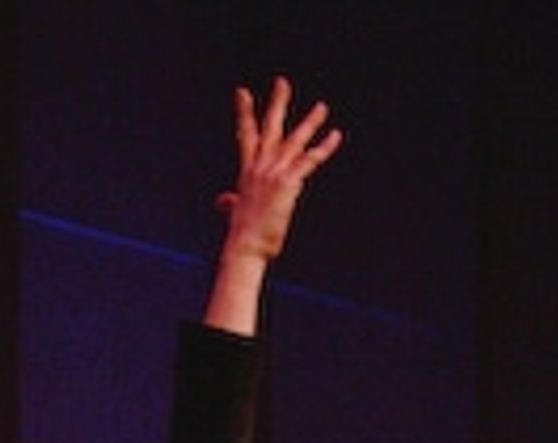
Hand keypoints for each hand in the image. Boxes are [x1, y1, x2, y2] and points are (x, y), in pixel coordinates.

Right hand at [204, 77, 341, 334]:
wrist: (245, 246)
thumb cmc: (241, 237)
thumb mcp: (235, 213)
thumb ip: (229, 202)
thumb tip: (222, 201)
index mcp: (247, 171)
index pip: (245, 135)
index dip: (244, 113)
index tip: (243, 92)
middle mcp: (259, 166)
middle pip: (269, 127)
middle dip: (277, 103)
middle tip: (282, 82)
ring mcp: (273, 172)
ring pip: (294, 139)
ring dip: (310, 122)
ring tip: (322, 107)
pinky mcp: (287, 182)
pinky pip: (309, 160)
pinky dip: (323, 148)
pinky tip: (335, 136)